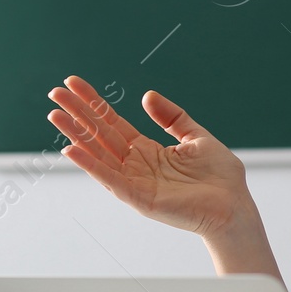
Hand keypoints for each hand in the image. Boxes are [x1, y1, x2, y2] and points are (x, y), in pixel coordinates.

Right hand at [47, 76, 253, 240]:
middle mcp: (136, 165)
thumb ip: (172, 116)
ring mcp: (135, 182)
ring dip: (75, 135)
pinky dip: (90, 165)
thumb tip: (147, 96)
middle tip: (54, 93)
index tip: (73, 84)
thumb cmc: (220, 178)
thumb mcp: (196, 136)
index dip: (93, 103)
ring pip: (98, 154)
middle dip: (77, 113)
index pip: (112, 122)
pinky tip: (71, 149)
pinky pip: (110, 179)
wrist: (236, 207)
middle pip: (99, 135)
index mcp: (148, 151)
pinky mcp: (139, 198)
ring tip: (55, 115)